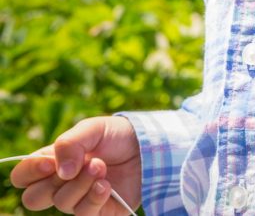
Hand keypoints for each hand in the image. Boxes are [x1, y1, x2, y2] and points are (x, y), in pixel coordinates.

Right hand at [10, 116, 140, 214]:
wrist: (150, 146)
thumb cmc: (118, 135)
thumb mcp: (92, 129)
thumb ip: (69, 144)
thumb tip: (60, 172)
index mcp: (53, 162)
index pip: (22, 176)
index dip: (30, 172)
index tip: (50, 163)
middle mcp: (62, 183)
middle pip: (33, 198)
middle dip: (54, 182)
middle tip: (80, 165)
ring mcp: (78, 198)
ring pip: (61, 203)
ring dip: (82, 182)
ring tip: (102, 167)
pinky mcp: (97, 211)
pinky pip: (84, 214)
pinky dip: (95, 197)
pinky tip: (107, 185)